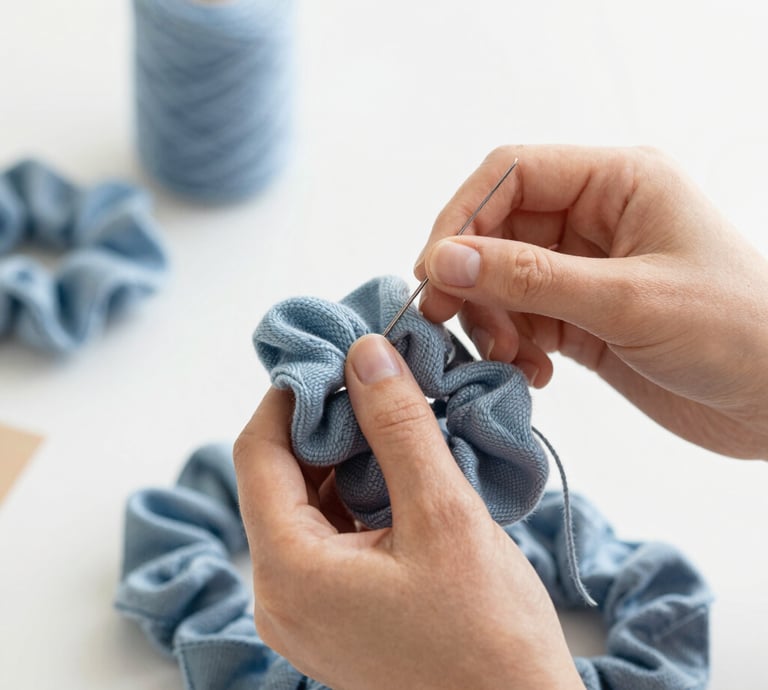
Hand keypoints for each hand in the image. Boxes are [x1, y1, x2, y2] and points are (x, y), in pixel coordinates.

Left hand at [234, 334, 584, 689]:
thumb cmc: (489, 638)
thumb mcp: (444, 516)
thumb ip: (398, 427)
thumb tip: (366, 355)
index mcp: (289, 572)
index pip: (257, 454)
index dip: (289, 396)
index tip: (332, 358)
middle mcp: (280, 595)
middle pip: (277, 478)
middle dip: (323, 423)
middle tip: (373, 382)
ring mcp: (305, 610)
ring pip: (304, 504)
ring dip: (344, 457)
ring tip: (394, 421)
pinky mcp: (333, 614)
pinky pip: (327, 535)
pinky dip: (356, 494)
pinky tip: (398, 470)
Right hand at [416, 145, 767, 459]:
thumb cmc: (735, 333)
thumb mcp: (627, 300)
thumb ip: (529, 278)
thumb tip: (444, 260)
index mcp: (615, 183)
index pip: (510, 175)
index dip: (462, 216)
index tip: (434, 270)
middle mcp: (593, 219)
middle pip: (496, 231)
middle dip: (470, 278)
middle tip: (449, 322)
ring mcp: (583, 270)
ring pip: (500, 281)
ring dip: (489, 320)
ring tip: (508, 358)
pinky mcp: (579, 317)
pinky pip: (519, 320)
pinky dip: (510, 346)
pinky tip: (533, 374)